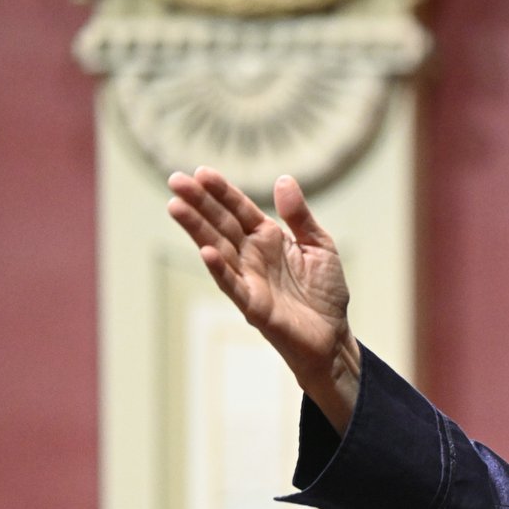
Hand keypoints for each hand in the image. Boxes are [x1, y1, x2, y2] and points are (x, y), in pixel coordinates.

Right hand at [167, 168, 359, 431]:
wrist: (333, 336)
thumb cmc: (325, 293)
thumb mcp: (320, 246)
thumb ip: (300, 216)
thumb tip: (283, 179)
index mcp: (268, 238)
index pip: (239, 209)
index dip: (222, 191)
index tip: (201, 171)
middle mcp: (253, 256)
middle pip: (221, 224)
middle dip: (199, 202)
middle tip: (175, 180)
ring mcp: (250, 279)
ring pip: (218, 249)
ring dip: (197, 229)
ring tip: (176, 206)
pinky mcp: (253, 305)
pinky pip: (232, 285)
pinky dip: (219, 269)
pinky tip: (205, 252)